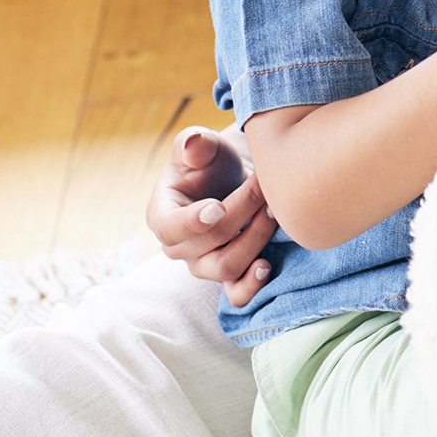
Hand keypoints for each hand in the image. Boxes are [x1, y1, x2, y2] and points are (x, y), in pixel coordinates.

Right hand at [147, 125, 278, 307]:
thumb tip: (193, 146)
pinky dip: (252, 286)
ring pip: (226, 266)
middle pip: (209, 243)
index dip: (193, 221)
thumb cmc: (211, 161)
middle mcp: (179, 247)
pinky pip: (236, 294)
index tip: (218, 207)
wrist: (233, 177)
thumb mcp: (202, 145)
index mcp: (162, 214)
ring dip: (255, 239)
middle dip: (242, 213)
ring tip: (275, 210)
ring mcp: (204, 264)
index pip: (170, 228)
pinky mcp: (229, 274)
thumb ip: (194, 143)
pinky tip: (267, 265)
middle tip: (265, 185)